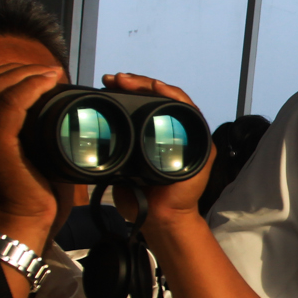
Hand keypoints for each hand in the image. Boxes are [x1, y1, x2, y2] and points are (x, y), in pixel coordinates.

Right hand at [0, 62, 63, 250]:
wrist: (14, 229)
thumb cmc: (22, 199)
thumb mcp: (16, 159)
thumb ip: (21, 136)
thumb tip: (49, 115)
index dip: (4, 73)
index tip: (33, 73)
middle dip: (17, 69)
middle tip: (46, 71)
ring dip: (27, 74)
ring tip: (50, 74)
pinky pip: (10, 104)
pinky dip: (30, 87)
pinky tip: (48, 82)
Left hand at [103, 73, 216, 228]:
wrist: (160, 218)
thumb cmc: (143, 198)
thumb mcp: (122, 169)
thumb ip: (114, 151)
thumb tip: (95, 136)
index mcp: (156, 135)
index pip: (144, 103)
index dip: (127, 90)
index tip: (107, 84)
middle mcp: (175, 131)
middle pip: (159, 96)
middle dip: (136, 83)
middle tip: (115, 79)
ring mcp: (191, 135)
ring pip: (174, 99)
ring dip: (152, 85)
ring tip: (130, 81)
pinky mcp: (202, 143)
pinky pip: (191, 112)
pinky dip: (175, 97)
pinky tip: (159, 89)